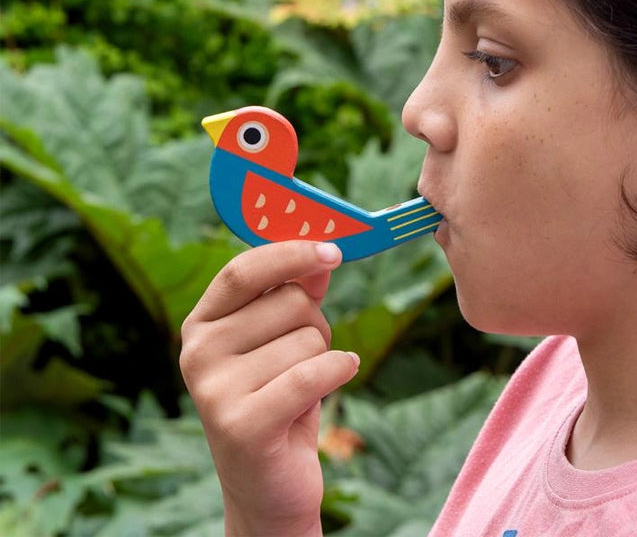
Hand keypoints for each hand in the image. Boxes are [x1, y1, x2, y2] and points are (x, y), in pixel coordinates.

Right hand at [180, 240, 358, 536]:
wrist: (265, 483)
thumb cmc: (278, 397)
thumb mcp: (284, 338)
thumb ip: (298, 293)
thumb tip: (322, 256)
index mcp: (202, 322)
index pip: (244, 270)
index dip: (290, 254)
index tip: (333, 250)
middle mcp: (197, 351)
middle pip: (290, 302)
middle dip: (316, 325)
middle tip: (303, 358)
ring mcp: (213, 389)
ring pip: (308, 339)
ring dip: (321, 359)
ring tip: (299, 388)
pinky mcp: (240, 425)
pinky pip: (311, 374)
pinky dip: (338, 370)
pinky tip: (341, 374)